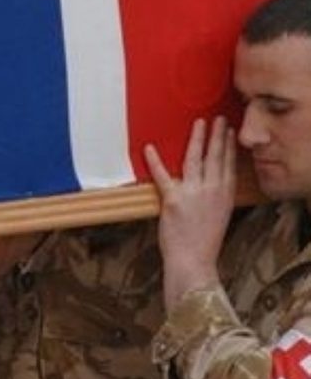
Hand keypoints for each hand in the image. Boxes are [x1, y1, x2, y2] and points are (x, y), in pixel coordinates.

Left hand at [144, 116, 235, 309]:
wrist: (193, 260)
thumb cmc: (203, 242)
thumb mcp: (219, 215)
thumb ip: (216, 197)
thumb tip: (210, 184)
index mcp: (225, 195)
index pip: (228, 164)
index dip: (228, 145)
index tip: (229, 131)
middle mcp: (212, 190)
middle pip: (216, 156)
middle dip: (217, 135)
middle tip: (218, 119)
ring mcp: (193, 193)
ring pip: (195, 159)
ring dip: (197, 139)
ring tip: (199, 124)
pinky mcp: (173, 199)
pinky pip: (162, 175)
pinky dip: (154, 161)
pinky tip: (150, 148)